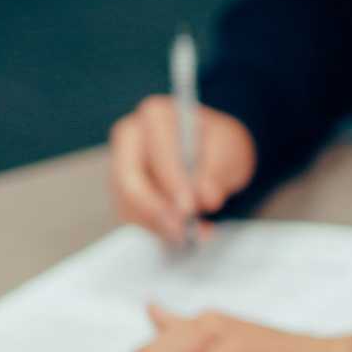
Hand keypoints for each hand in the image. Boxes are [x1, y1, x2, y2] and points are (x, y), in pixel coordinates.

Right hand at [108, 95, 256, 244]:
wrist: (214, 157)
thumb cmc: (219, 145)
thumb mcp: (230, 150)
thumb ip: (217, 171)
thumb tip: (204, 197)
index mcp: (157, 116)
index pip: (158, 151)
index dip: (172, 181)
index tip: (189, 207)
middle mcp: (132, 138)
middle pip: (129, 180)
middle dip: (155, 210)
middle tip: (182, 232)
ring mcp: (122, 166)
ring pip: (128, 204)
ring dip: (158, 226)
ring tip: (192, 236)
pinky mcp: (123, 193)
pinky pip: (132, 218)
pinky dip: (156, 231)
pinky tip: (182, 236)